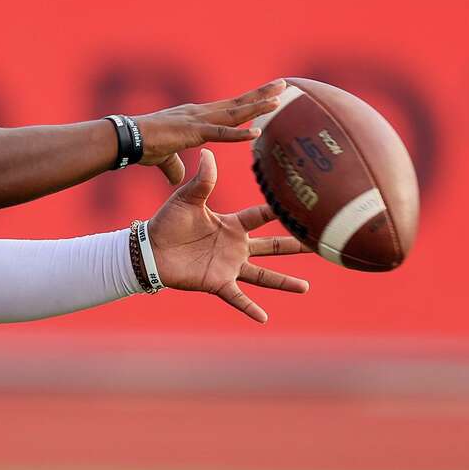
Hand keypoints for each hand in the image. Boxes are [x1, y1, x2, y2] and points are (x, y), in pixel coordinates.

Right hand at [137, 79, 286, 183]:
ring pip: (234, 112)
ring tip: (279, 99)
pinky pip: (220, 133)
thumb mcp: (164, 158)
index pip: (227, 108)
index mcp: (195, 117)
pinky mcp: (191, 132)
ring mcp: (196, 120)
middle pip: (237, 103)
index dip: (248, 103)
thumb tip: (178, 179)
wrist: (126, 140)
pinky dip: (239, 134)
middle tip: (284, 84)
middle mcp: (199, 113)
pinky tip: (256, 133)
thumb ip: (175, 166)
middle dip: (261, 95)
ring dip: (257, 106)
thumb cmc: (141, 146)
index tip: (267, 96)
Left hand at [145, 149, 310, 322]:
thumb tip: (209, 152)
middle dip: (294, 247)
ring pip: (263, 275)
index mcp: (231, 225)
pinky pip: (237, 297)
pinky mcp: (217, 282)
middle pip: (271, 247)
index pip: (261, 216)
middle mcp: (235, 246)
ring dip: (283, 282)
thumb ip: (203, 179)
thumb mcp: (187, 198)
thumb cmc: (167, 221)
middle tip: (319, 246)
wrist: (149, 248)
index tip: (303, 205)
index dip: (279, 211)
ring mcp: (228, 266)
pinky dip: (250, 308)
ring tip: (305, 287)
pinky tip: (264, 317)